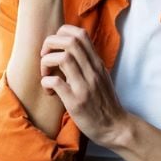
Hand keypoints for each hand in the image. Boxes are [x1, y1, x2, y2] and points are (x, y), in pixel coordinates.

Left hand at [39, 24, 127, 146]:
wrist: (115, 127)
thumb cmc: (104, 102)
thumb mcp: (100, 76)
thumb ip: (87, 62)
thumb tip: (69, 49)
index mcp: (96, 63)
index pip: (80, 33)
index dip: (62, 33)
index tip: (55, 47)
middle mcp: (92, 71)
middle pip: (70, 41)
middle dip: (50, 43)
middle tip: (45, 56)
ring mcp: (85, 86)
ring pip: (62, 58)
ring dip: (46, 62)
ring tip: (46, 74)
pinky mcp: (76, 102)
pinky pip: (56, 82)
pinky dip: (46, 82)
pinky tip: (49, 90)